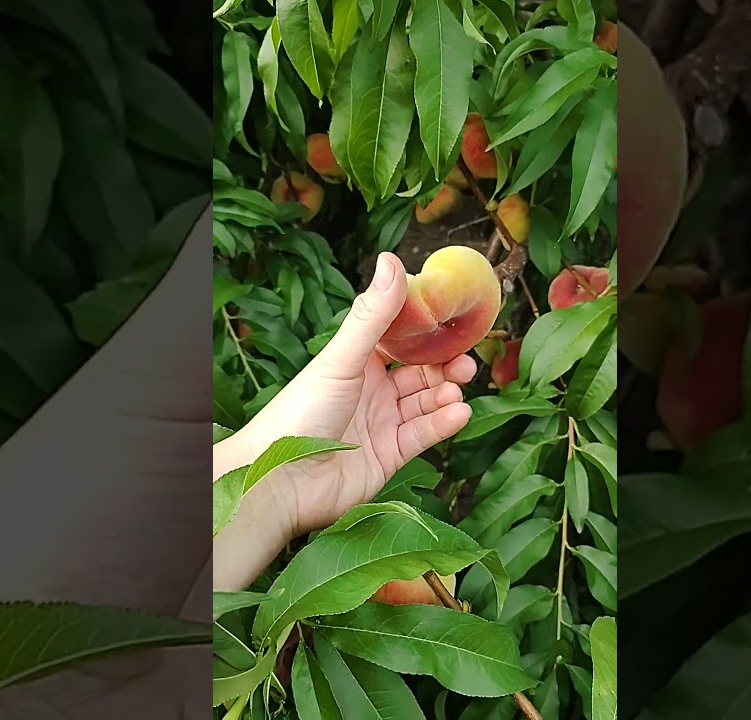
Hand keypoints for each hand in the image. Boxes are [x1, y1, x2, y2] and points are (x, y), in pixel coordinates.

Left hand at [214, 252, 475, 590]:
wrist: (283, 481)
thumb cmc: (301, 412)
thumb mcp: (342, 358)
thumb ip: (372, 315)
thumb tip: (392, 259)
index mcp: (355, 361)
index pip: (399, 337)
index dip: (426, 327)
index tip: (455, 316)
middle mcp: (371, 390)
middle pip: (419, 371)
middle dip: (444, 364)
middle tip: (466, 361)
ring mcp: (382, 423)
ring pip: (425, 402)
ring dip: (445, 392)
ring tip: (459, 387)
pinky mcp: (391, 456)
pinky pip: (424, 434)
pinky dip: (443, 423)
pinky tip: (458, 412)